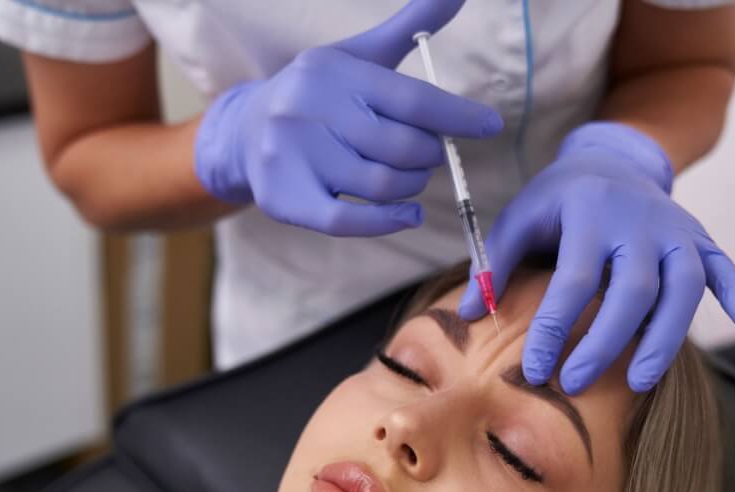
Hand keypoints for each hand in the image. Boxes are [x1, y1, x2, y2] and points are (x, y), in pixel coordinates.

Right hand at [193, 0, 502, 236]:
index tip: (489, 125)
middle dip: (428, 155)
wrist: (245, 133)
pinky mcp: (285, 198)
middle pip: (401, 147)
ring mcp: (293, 156)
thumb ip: (408, 27)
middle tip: (429, 154)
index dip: (457, 115)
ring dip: (412, 186)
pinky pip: (348, 221)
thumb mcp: (358, 55)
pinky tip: (408, 214)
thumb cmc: (320, 95)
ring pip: (382, 185)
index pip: (410, 97)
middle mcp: (309, 110)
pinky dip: (388, 222)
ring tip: (410, 177)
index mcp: (334, 72)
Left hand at [458, 121, 734, 393]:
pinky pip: (725, 264)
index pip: (574, 279)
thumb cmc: (557, 200)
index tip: (534, 369)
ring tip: (641, 382)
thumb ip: (493, 263)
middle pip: (632, 290)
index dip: (554, 327)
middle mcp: (639, 221)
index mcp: (589, 213)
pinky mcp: (700, 237)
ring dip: (665, 336)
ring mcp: (676, 228)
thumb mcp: (519, 217)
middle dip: (605, 342)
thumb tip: (465, 315)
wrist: (611, 158)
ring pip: (682, 287)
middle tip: (575, 384)